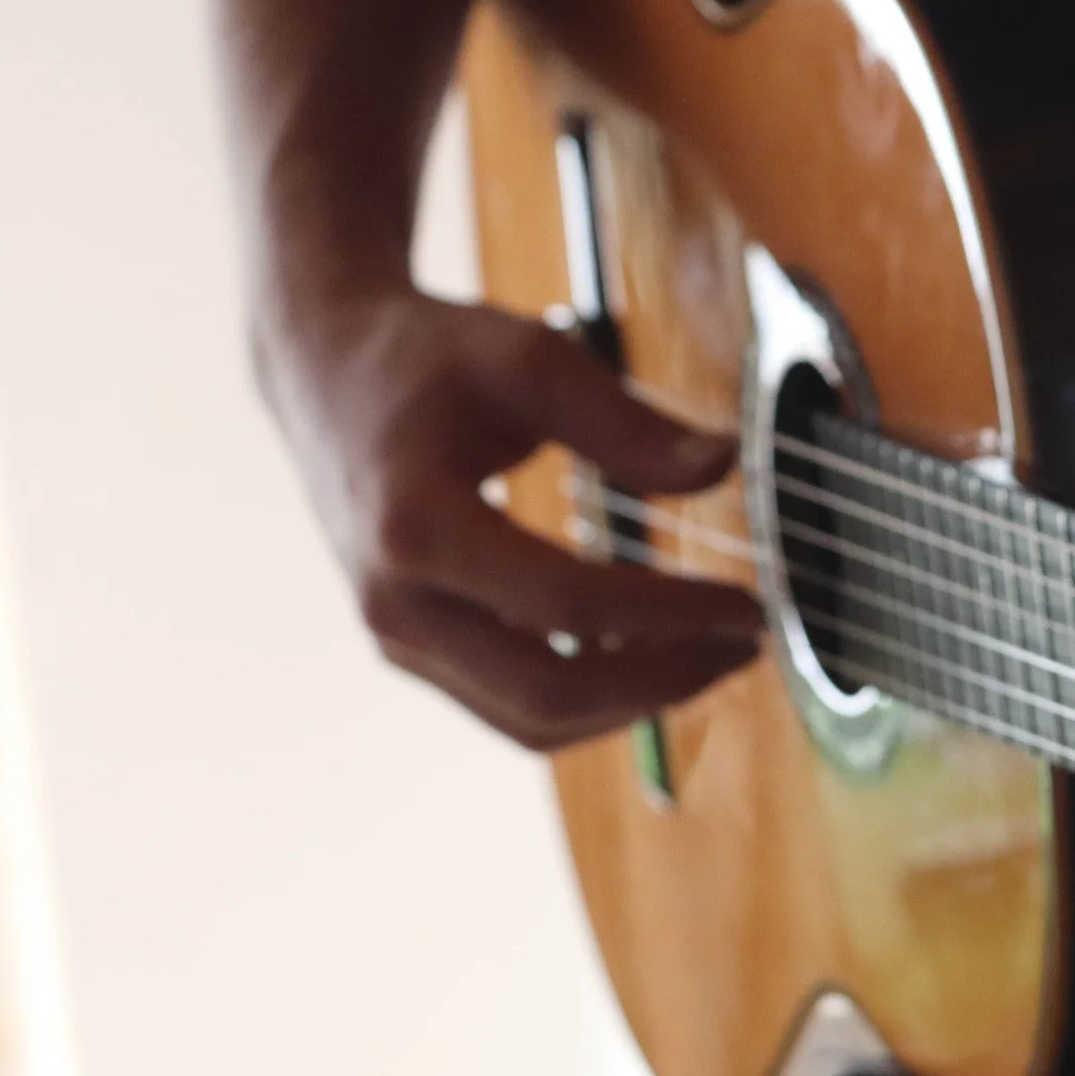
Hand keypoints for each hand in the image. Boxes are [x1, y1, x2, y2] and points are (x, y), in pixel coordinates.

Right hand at [258, 285, 764, 749]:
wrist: (326, 373)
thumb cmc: (431, 357)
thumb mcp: (530, 360)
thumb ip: (627, 421)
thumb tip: (724, 466)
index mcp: (414, 526)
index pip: (563, 601)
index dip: (668, 614)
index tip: (747, 606)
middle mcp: (394, 601)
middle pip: (544, 690)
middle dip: (660, 681)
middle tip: (744, 646)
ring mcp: (396, 637)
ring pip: (530, 718)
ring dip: (633, 702)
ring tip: (713, 654)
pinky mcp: (414, 650)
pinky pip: (512, 705)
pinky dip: (592, 696)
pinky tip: (654, 654)